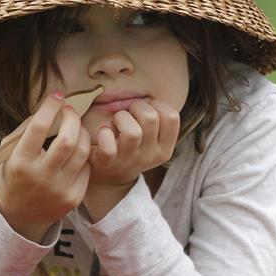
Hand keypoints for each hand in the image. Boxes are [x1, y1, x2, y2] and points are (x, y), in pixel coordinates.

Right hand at [0, 93, 90, 242]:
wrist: (19, 217)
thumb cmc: (14, 178)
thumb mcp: (7, 155)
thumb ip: (24, 132)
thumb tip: (49, 108)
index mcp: (20, 163)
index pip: (38, 127)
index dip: (50, 108)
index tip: (57, 97)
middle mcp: (41, 176)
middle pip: (68, 139)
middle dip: (72, 118)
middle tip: (69, 111)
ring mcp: (59, 188)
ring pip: (82, 151)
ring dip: (83, 133)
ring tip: (76, 128)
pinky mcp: (74, 197)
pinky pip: (87, 167)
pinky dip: (83, 155)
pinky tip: (76, 151)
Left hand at [83, 99, 179, 220]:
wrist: (111, 177)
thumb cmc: (133, 147)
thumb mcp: (152, 139)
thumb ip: (157, 120)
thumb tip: (148, 97)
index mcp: (165, 148)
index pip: (172, 116)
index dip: (157, 104)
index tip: (147, 108)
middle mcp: (151, 156)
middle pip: (150, 118)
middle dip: (137, 106)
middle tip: (130, 113)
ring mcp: (129, 161)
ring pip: (132, 132)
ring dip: (121, 118)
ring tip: (116, 121)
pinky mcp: (108, 163)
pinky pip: (108, 147)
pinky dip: (104, 134)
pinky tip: (104, 132)